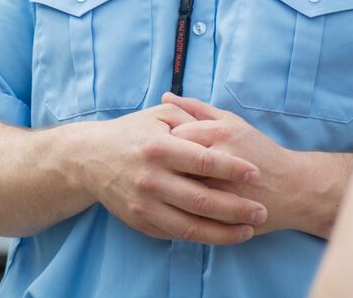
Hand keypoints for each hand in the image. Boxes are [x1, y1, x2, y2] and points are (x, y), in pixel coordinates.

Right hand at [74, 101, 268, 244]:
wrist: (90, 159)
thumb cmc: (132, 133)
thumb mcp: (158, 115)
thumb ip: (190, 119)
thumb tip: (222, 131)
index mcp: (158, 149)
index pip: (203, 162)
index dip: (232, 169)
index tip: (255, 174)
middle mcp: (150, 179)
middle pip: (202, 200)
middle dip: (237, 208)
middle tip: (261, 211)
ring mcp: (144, 204)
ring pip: (191, 226)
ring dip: (224, 231)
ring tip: (248, 229)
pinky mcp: (141, 222)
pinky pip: (176, 234)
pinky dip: (202, 237)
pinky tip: (222, 233)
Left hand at [165, 93, 347, 237]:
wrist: (293, 188)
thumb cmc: (258, 150)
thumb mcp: (230, 122)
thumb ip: (196, 108)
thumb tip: (165, 96)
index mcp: (220, 133)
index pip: (175, 135)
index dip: (163, 143)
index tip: (163, 149)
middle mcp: (220, 159)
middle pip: (174, 162)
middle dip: (164, 167)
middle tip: (163, 169)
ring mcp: (222, 188)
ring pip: (180, 188)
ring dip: (171, 188)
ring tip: (171, 185)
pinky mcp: (226, 212)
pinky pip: (191, 210)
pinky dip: (180, 207)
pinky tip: (178, 203)